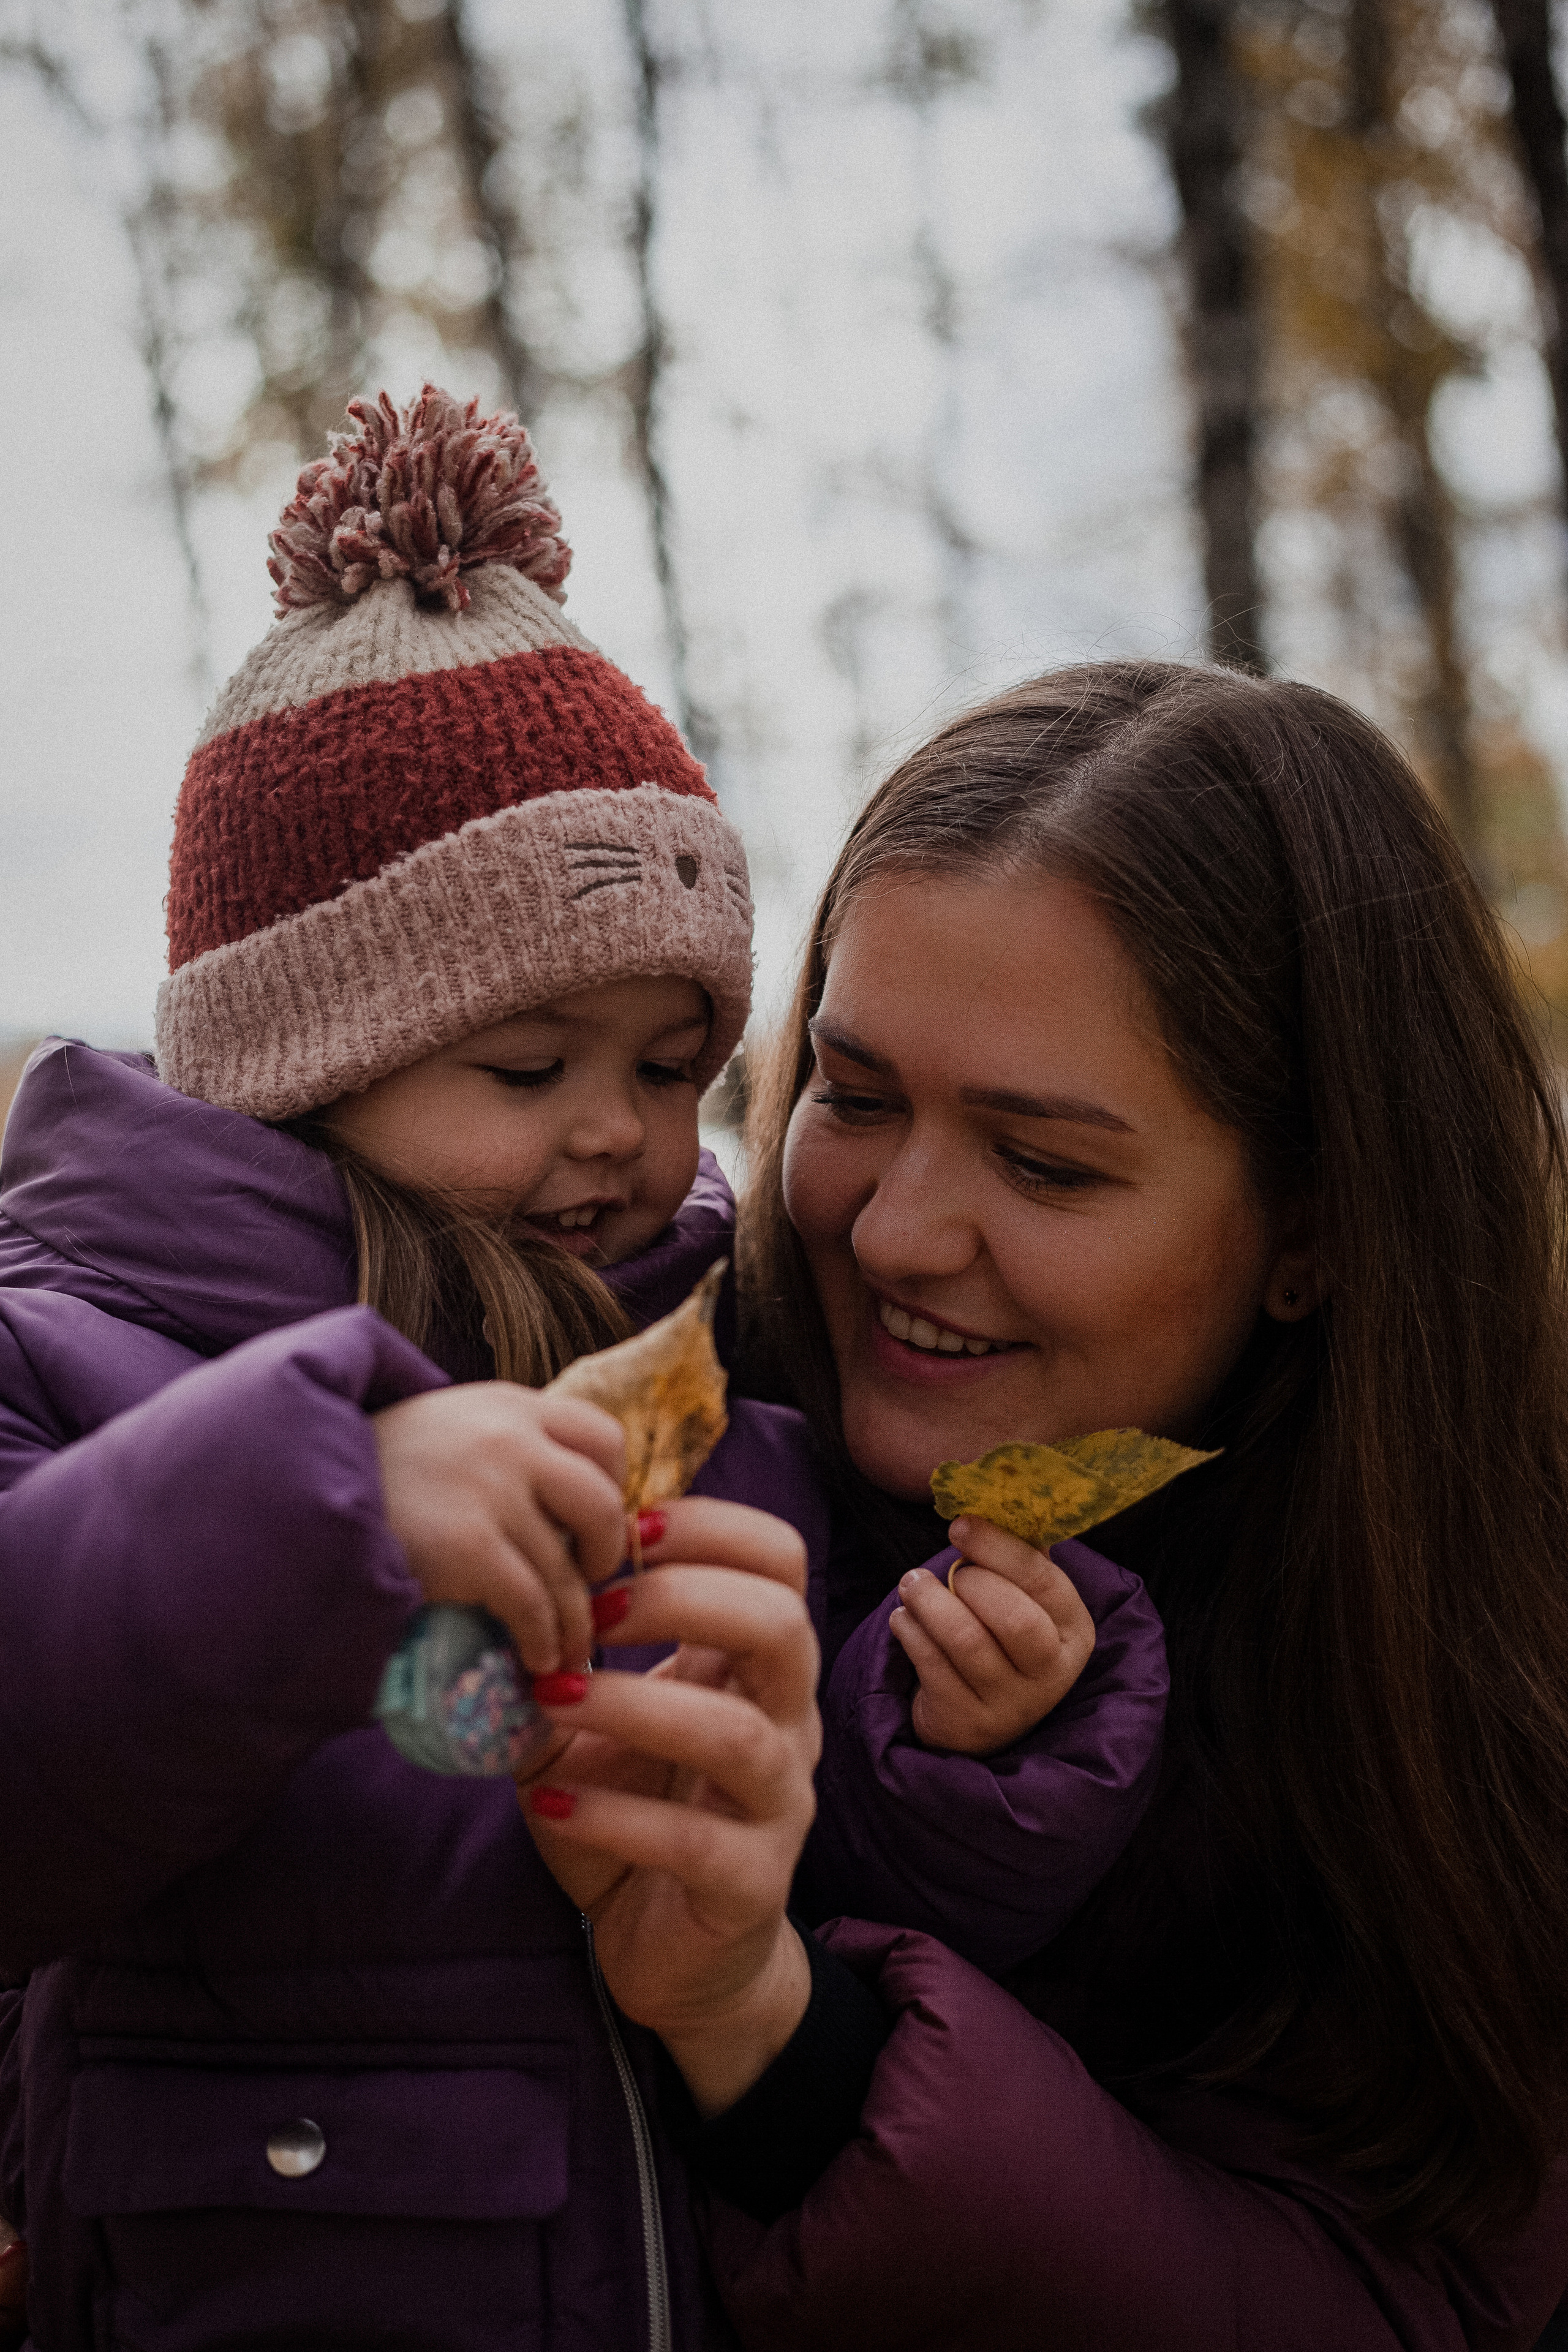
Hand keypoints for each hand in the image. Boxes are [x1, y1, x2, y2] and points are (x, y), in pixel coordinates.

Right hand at [373, 1384, 626, 1673]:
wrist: (292, 1491)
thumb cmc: (373, 1472)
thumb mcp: (447, 1430)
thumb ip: (505, 1446)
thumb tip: (563, 1505)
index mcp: (508, 1403)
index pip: (604, 1436)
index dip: (612, 1488)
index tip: (590, 1526)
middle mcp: (508, 1437)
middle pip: (603, 1504)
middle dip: (605, 1556)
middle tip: (584, 1585)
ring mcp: (489, 1489)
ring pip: (568, 1570)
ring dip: (575, 1620)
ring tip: (564, 1647)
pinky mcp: (466, 1546)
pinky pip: (534, 1605)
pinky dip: (543, 1639)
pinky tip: (534, 1656)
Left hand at [523, 1498, 819, 2115]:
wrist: (669, 1952)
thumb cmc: (633, 1813)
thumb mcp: (596, 1723)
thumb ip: (570, 1656)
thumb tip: (494, 1584)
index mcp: (756, 1666)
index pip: (779, 1561)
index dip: (713, 1526)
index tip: (624, 1528)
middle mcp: (785, 1722)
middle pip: (782, 1623)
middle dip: (681, 1597)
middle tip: (589, 1609)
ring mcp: (778, 1804)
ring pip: (740, 1732)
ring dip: (637, 1703)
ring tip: (550, 1694)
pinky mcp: (750, 1884)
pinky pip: (696, 1842)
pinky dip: (617, 1815)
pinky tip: (550, 1802)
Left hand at [889, 1516, 1094, 1756]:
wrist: (975, 1717)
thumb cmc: (997, 1638)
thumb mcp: (1021, 1600)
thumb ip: (1016, 1555)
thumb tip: (997, 1493)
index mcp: (1074, 1629)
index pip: (1044, 1579)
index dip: (998, 1547)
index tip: (959, 1525)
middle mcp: (1052, 1672)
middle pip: (1013, 1617)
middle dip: (966, 1582)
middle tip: (936, 1572)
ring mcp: (1013, 1705)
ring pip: (966, 1641)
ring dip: (929, 1603)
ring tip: (911, 1586)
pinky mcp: (970, 1724)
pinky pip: (933, 1666)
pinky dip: (911, 1633)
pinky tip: (904, 1619)